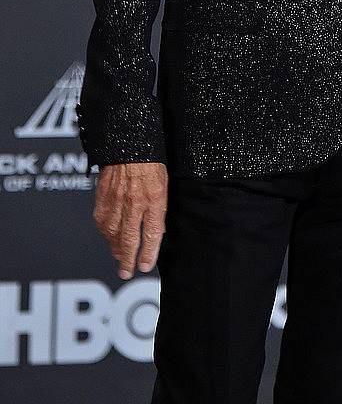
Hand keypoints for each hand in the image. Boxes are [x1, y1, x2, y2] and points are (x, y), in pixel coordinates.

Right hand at [93, 162, 167, 279]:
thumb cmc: (150, 163)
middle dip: (128, 260)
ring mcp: (116, 200)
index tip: (145, 267)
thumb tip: (156, 232)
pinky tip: (109, 238)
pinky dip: (106, 233)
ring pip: (113, 233)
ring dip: (115, 249)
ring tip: (119, 258)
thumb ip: (158, 210)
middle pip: (129, 239)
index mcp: (153, 198)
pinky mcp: (103, 197)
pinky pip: (102, 222)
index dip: (148, 254)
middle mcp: (134, 202)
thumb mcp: (163, 186)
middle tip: (126, 273)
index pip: (152, 234)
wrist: (129, 143)